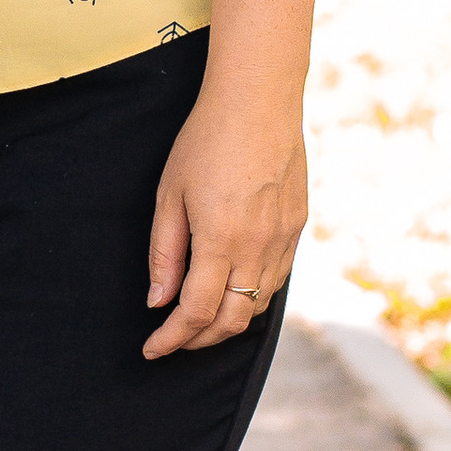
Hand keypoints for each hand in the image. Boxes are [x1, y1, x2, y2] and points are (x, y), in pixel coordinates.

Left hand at [142, 83, 306, 358]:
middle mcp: (258, 247)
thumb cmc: (205, 141)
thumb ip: (165, 253)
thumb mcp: (169, 195)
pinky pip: (276, 279)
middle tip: (173, 341)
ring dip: (227, 322)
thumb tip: (158, 301)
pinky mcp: (298, 227)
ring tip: (198, 320)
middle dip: (199, 340)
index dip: (172, 338)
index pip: (196, 312)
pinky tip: (231, 289)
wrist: (258, 101)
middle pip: (232, 321)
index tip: (152, 349)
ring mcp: (284, 239)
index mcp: (221, 240)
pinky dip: (251, 296)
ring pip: (258, 304)